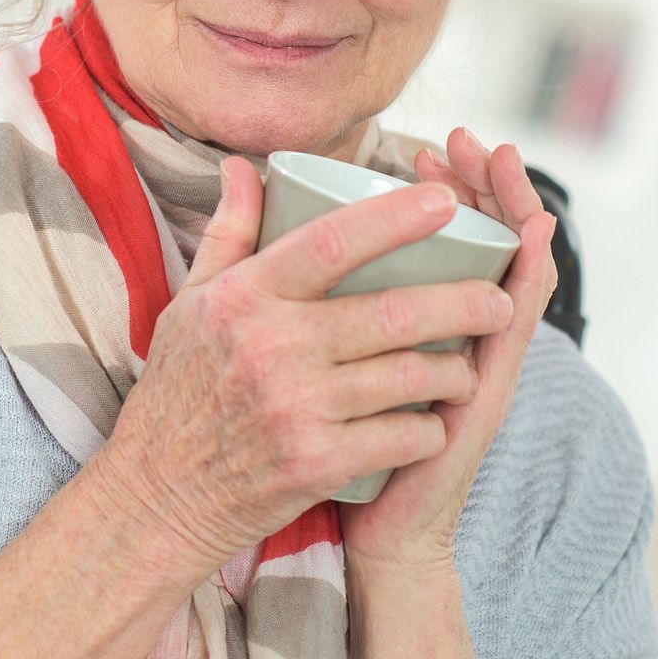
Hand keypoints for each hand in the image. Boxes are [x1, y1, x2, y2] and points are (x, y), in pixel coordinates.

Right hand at [86, 159, 516, 578]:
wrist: (159, 492)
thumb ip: (228, 232)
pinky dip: (428, 429)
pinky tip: (433, 423)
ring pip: (410, 376)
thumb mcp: (190, 303)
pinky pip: (402, 436)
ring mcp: (297, 408)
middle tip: (498, 299)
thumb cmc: (179, 391)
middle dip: (464, 303)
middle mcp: (272, 346)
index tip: (445, 203)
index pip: (331, 243)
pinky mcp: (317, 463)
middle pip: (394, 312)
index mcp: (244, 298)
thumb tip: (242, 166)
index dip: (395, 218)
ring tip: (469, 366)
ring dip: (455, 371)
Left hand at [339, 128, 558, 573]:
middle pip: (485, 246)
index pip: (443, 246)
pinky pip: (517, 332)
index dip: (444, 193)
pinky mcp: (485, 398)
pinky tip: (530, 243)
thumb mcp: (312, 362)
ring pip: (511, 274)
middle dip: (482, 186)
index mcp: (417, 326)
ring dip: (511, 213)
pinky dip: (528, 281)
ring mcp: (478, 366)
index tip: (429, 150)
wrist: (369, 534)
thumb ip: (301, 305)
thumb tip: (261, 244)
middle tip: (469, 140)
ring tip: (500, 165)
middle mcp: (457, 340)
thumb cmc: (333, 446)